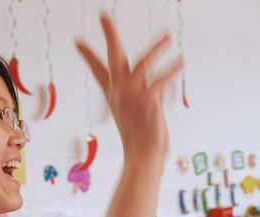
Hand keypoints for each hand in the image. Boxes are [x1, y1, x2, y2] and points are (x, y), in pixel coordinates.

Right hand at [76, 14, 183, 169]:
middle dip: (109, 34)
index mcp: (114, 96)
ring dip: (157, 49)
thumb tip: (158, 90)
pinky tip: (181, 63)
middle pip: (113, 57)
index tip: (78, 41)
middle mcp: (120, 92)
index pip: (98, 71)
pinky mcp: (148, 99)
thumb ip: (145, 99)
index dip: (89, 56)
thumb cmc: (141, 142)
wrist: (142, 157)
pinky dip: (173, 71)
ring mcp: (133, 95)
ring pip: (144, 63)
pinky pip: (162, 80)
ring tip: (168, 37)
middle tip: (103, 15)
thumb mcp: (137, 117)